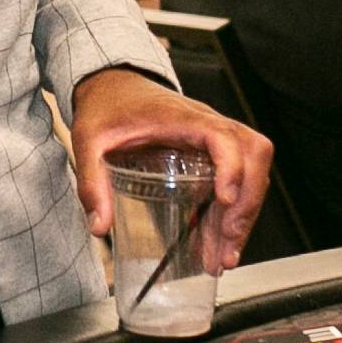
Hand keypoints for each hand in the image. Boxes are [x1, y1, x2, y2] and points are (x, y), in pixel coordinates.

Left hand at [71, 64, 273, 274]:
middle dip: (246, 204)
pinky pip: (239, 178)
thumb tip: (100, 226)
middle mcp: (208, 124)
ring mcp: (215, 137)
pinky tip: (217, 243)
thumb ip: (92, 182)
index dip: (232, 166)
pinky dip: (234, 213)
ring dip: (244, 216)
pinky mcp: (214, 152)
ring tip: (223, 258)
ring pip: (252, 171)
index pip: (223, 136)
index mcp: (181, 118)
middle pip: (252, 156)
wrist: (114, 84)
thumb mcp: (89, 141)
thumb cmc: (107, 107)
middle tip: (226, 247)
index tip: (224, 200)